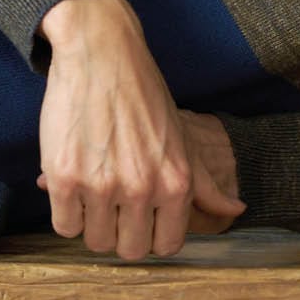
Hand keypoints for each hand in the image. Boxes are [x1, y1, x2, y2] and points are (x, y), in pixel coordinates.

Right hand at [35, 0, 244, 259]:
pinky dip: (66, 209)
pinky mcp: (64, 177)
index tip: (141, 214)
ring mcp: (102, 185)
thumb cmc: (142, 92)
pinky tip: (73, 179)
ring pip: (95, 240)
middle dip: (120, 230)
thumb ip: (205, 183)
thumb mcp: (182, 136)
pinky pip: (64, 225)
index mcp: (177, 181)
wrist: (101, 49)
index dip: (151, 232)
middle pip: (129, 249)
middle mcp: (142, 188)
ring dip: (92, 219)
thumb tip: (236, 210)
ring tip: (94, 183)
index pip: (166, 245)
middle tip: (114, 199)